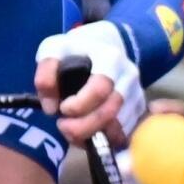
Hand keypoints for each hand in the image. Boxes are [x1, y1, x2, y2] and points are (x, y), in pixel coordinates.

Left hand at [35, 20, 145, 141]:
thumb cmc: (75, 50)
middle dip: (83, 127)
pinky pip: (124, 133)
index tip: (62, 109)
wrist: (104, 44)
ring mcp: (136, 93)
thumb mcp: (53, 51)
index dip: (79, 106)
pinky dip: (102, 139)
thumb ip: (45, 75)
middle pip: (110, 112)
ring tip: (71, 132)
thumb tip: (51, 108)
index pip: (100, 89)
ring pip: (119, 127)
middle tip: (62, 126)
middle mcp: (128, 76)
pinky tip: (85, 135)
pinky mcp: (138, 109)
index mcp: (110, 59)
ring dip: (92, 136)